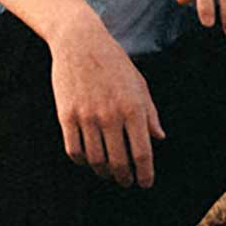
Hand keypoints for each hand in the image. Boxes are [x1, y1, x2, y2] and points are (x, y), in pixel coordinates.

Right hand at [49, 18, 164, 187]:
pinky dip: (82, 161)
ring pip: (95, 160)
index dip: (145, 174)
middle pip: (119, 162)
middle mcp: (110, 115)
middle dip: (124, 178)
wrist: (79, 41)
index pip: (142, 153)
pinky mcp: (66, 116)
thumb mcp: (139, 83)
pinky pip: (74, 150)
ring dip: (103, 172)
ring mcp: (87, 117)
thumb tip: (159, 138)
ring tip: (108, 172)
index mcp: (133, 108)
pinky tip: (88, 159)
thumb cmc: (113, 62)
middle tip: (126, 182)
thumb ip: (150, 113)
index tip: (145, 183)